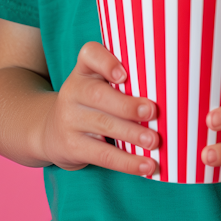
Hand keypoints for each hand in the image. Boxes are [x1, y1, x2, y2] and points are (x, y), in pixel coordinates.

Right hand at [39, 42, 158, 175]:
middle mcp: (73, 90)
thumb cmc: (91, 102)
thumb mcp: (98, 83)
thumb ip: (125, 80)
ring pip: (103, 125)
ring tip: (154, 141)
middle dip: (127, 105)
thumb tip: (168, 90)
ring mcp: (70, 119)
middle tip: (153, 112)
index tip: (124, 74)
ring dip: (132, 134)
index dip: (106, 62)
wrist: (52, 131)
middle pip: (98, 95)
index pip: (89, 54)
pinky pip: (102, 155)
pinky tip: (146, 166)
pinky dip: (127, 162)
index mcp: (84, 69)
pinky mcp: (72, 146)